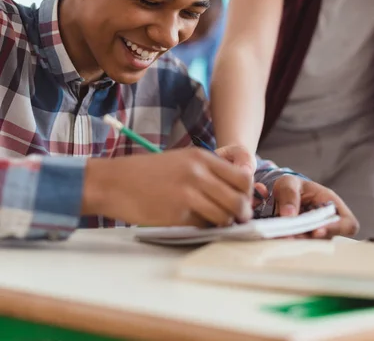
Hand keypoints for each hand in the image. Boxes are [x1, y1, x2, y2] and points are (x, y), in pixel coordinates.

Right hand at [82, 148, 252, 227]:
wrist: (113, 182)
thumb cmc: (146, 173)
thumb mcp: (181, 160)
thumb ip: (207, 171)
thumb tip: (234, 190)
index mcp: (201, 157)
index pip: (243, 177)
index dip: (247, 192)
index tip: (242, 199)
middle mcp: (198, 174)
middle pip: (239, 199)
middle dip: (242, 213)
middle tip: (236, 219)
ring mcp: (188, 194)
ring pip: (225, 217)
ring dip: (223, 223)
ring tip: (212, 221)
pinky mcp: (177, 215)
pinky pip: (203, 226)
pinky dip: (202, 228)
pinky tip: (192, 223)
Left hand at [272, 175, 358, 238]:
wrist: (282, 193)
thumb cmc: (291, 186)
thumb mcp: (288, 183)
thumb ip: (289, 194)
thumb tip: (289, 215)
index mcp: (332, 204)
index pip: (348, 224)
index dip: (337, 229)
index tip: (316, 231)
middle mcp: (329, 223)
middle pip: (328, 239)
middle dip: (309, 239)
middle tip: (290, 236)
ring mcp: (317, 235)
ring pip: (314, 246)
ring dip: (298, 243)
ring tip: (282, 236)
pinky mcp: (305, 241)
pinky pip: (301, 248)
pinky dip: (290, 245)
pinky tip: (279, 239)